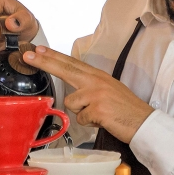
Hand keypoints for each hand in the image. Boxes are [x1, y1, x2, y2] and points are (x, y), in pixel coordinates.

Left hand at [22, 46, 152, 143]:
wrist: (144, 123)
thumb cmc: (126, 110)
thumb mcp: (109, 91)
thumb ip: (90, 88)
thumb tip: (74, 92)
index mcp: (98, 76)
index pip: (72, 63)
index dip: (54, 57)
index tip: (38, 50)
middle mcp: (96, 81)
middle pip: (66, 69)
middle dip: (45, 62)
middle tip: (28, 56)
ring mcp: (97, 94)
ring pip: (72, 104)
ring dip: (82, 113)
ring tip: (99, 115)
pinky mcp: (97, 109)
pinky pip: (81, 119)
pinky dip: (90, 124)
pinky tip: (104, 121)